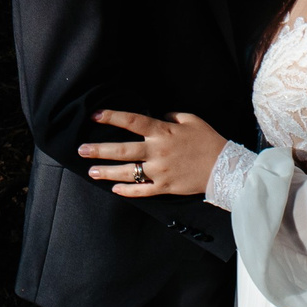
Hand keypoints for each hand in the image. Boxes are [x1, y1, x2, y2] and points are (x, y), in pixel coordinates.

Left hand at [79, 109, 226, 196]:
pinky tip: (114, 189)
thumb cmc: (208, 140)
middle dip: (99, 150)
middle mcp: (157, 151)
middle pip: (122, 150)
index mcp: (163, 132)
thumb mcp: (191, 119)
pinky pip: (141, 191)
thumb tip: (158, 115)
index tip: (95, 116)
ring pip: (127, 172)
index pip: (132, 121)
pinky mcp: (165, 187)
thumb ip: (171, 116)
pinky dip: (127, 191)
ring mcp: (159, 171)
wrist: (225, 167)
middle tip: (81, 150)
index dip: (112, 117)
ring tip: (91, 171)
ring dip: (107, 172)